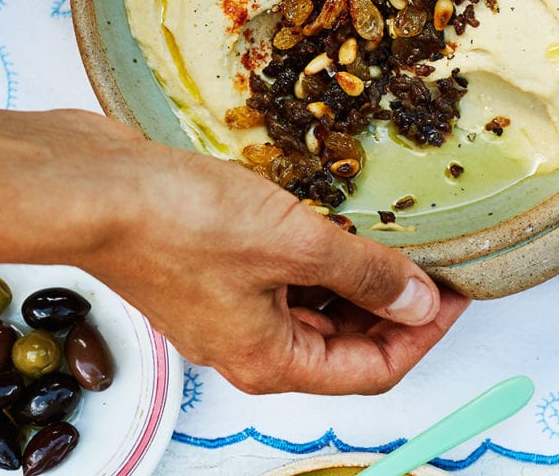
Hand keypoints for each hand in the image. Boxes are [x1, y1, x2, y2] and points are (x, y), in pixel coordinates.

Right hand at [0, 109, 468, 394]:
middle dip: (393, 306)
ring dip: (355, 278)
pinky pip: (285, 275)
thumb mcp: (296, 243)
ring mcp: (230, 307)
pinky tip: (335, 222)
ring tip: (392, 237)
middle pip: (345, 342)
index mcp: (271, 360)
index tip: (457, 294)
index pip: (372, 370)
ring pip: (315, 305)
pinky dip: (318, 257)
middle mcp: (251, 345)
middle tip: (432, 262)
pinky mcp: (216, 269)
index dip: (422, 335)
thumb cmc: (184, 222)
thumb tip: (419, 302)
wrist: (102, 188)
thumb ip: (364, 274)